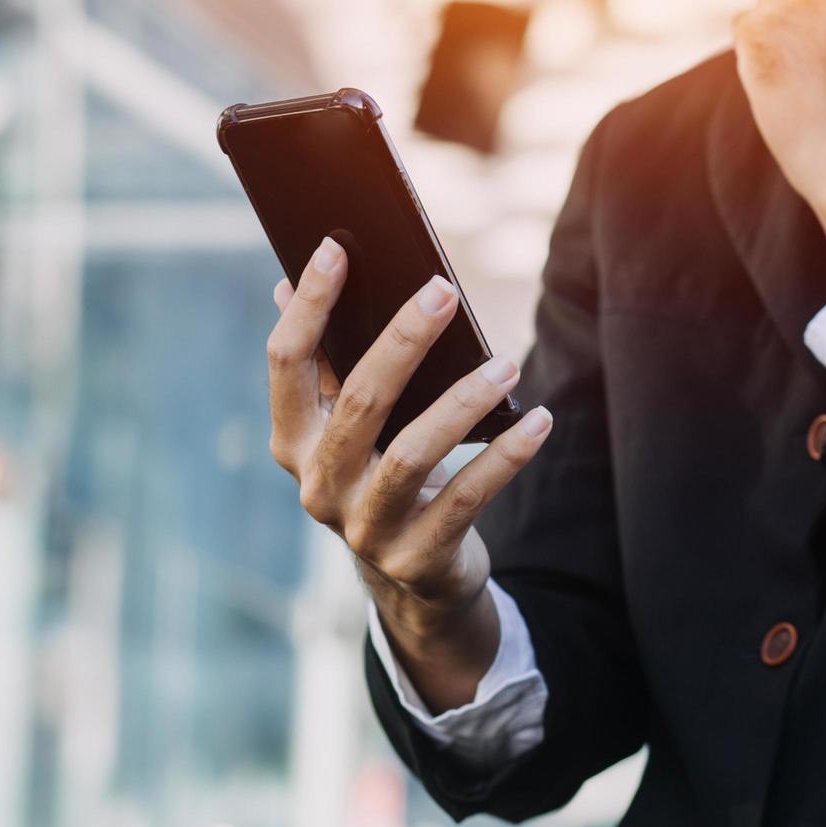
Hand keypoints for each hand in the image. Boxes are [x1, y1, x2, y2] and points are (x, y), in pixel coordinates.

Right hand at [265, 238, 553, 709]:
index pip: (286, 362)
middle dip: (401, 341)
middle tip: (443, 291)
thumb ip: (325, 364)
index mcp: (293, 441)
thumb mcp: (346, 427)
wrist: (412, 578)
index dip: (308, 305)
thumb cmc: (381, 474)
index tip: (336, 247)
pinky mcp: (417, 557)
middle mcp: (317, 485)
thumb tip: (286, 282)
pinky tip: (539, 420)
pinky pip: (466, 498)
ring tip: (507, 363)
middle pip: (356, 401)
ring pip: (411, 453)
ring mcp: (364, 527)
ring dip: (464, 401)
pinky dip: (505, 456)